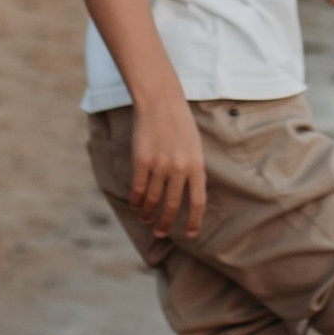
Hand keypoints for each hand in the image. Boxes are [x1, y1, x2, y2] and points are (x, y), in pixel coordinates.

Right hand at [127, 90, 207, 244]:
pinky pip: (138, 188)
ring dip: (148, 213)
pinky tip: (135, 205)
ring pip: (153, 199)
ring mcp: (160, 165)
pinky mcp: (141, 161)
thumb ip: (193, 168)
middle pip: (173, 205)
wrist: (160, 100)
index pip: (198, 201)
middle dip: (166, 223)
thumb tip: (189, 192)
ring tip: (145, 220)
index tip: (190, 234)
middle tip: (160, 233)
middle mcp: (180, 168)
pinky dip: (135, 200)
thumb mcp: (195, 146)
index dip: (194, 221)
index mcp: (197, 165)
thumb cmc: (179, 122)